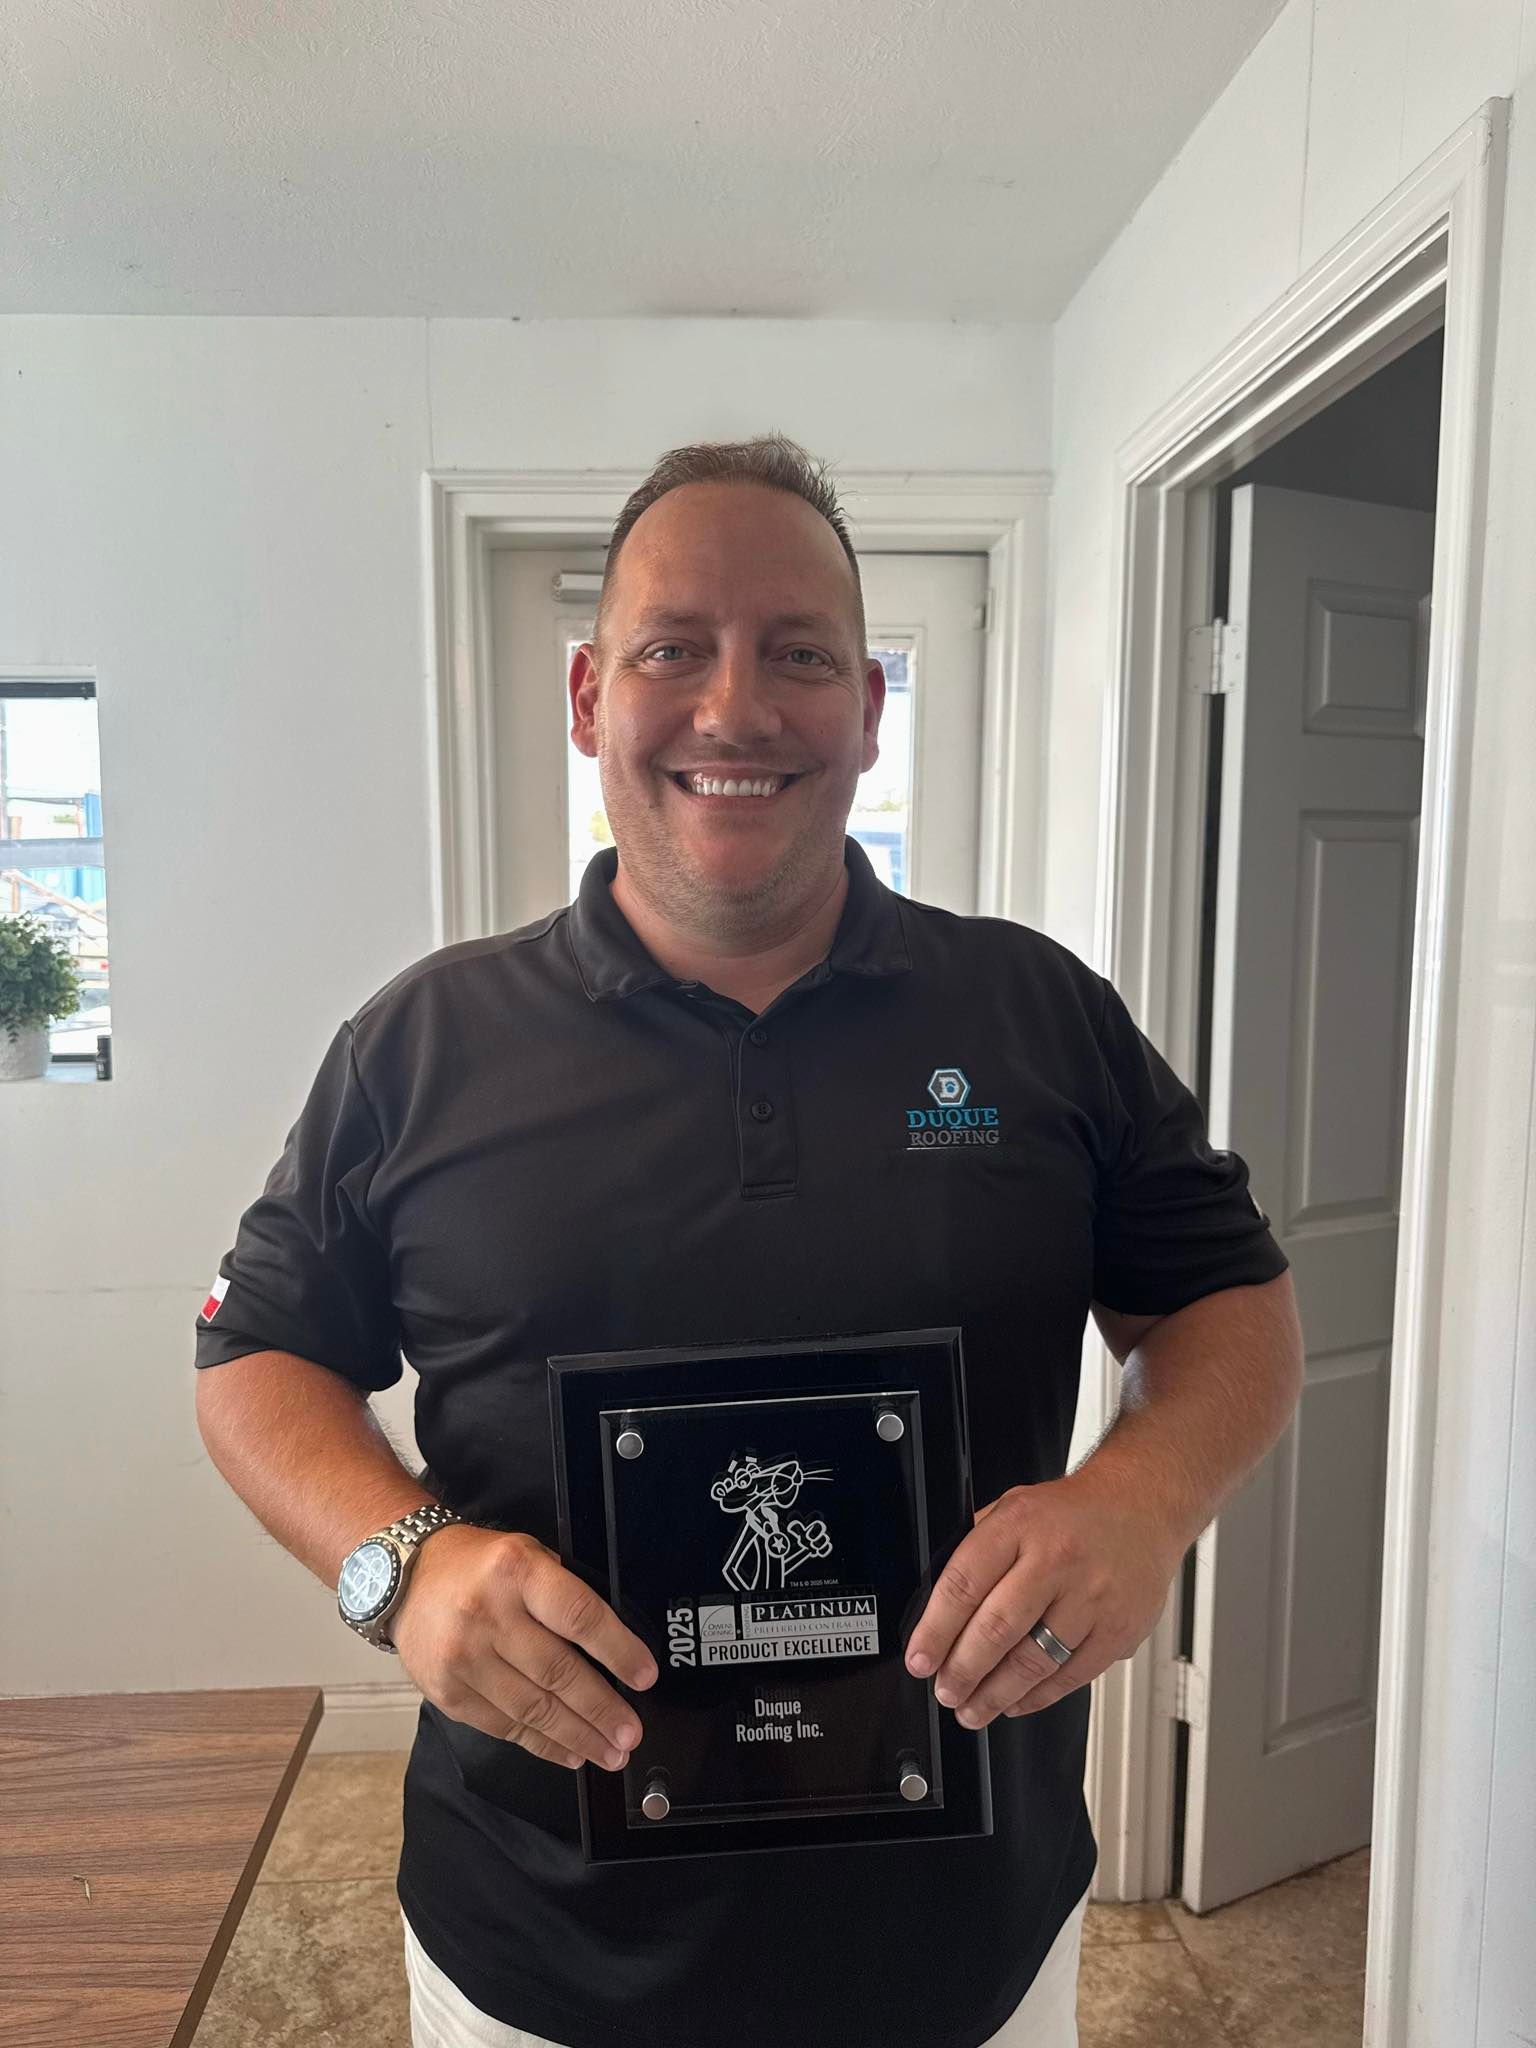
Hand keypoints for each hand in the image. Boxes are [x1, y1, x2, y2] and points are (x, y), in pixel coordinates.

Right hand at [389, 1522, 656, 1772]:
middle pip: (558, 1672)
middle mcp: (488, 1615)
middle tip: (630, 1732)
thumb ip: (563, 1593)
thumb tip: (615, 1648)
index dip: (618, 1650)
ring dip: (578, 1736)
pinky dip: (541, 1744)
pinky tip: (569, 1752)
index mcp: (516, 1572)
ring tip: (610, 1751)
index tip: (644, 1676)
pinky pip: (504, 1727)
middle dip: (602, 1709)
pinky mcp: (448, 1693)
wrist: (402, 1579)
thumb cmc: (477, 1566)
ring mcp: (464, 1658)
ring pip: (533, 1709)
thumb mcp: (526, 1555)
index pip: (578, 1616)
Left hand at [902, 1472, 1185, 1725]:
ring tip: (973, 1709)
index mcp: (1021, 1525)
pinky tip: (1015, 1702)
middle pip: (998, 1628)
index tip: (920, 1659)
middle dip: (963, 1670)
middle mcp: (1057, 1560)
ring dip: (996, 1694)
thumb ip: (979, 1546)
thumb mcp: (1015, 1506)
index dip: (936, 1628)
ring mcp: (1092, 1597)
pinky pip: (1071, 1676)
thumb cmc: (1074, 1511)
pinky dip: (1038, 1697)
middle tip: (945, 1690)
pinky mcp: (1118, 1629)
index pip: (965, 1582)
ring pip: (1034, 1660)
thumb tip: (937, 1604)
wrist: (1144, 1506)